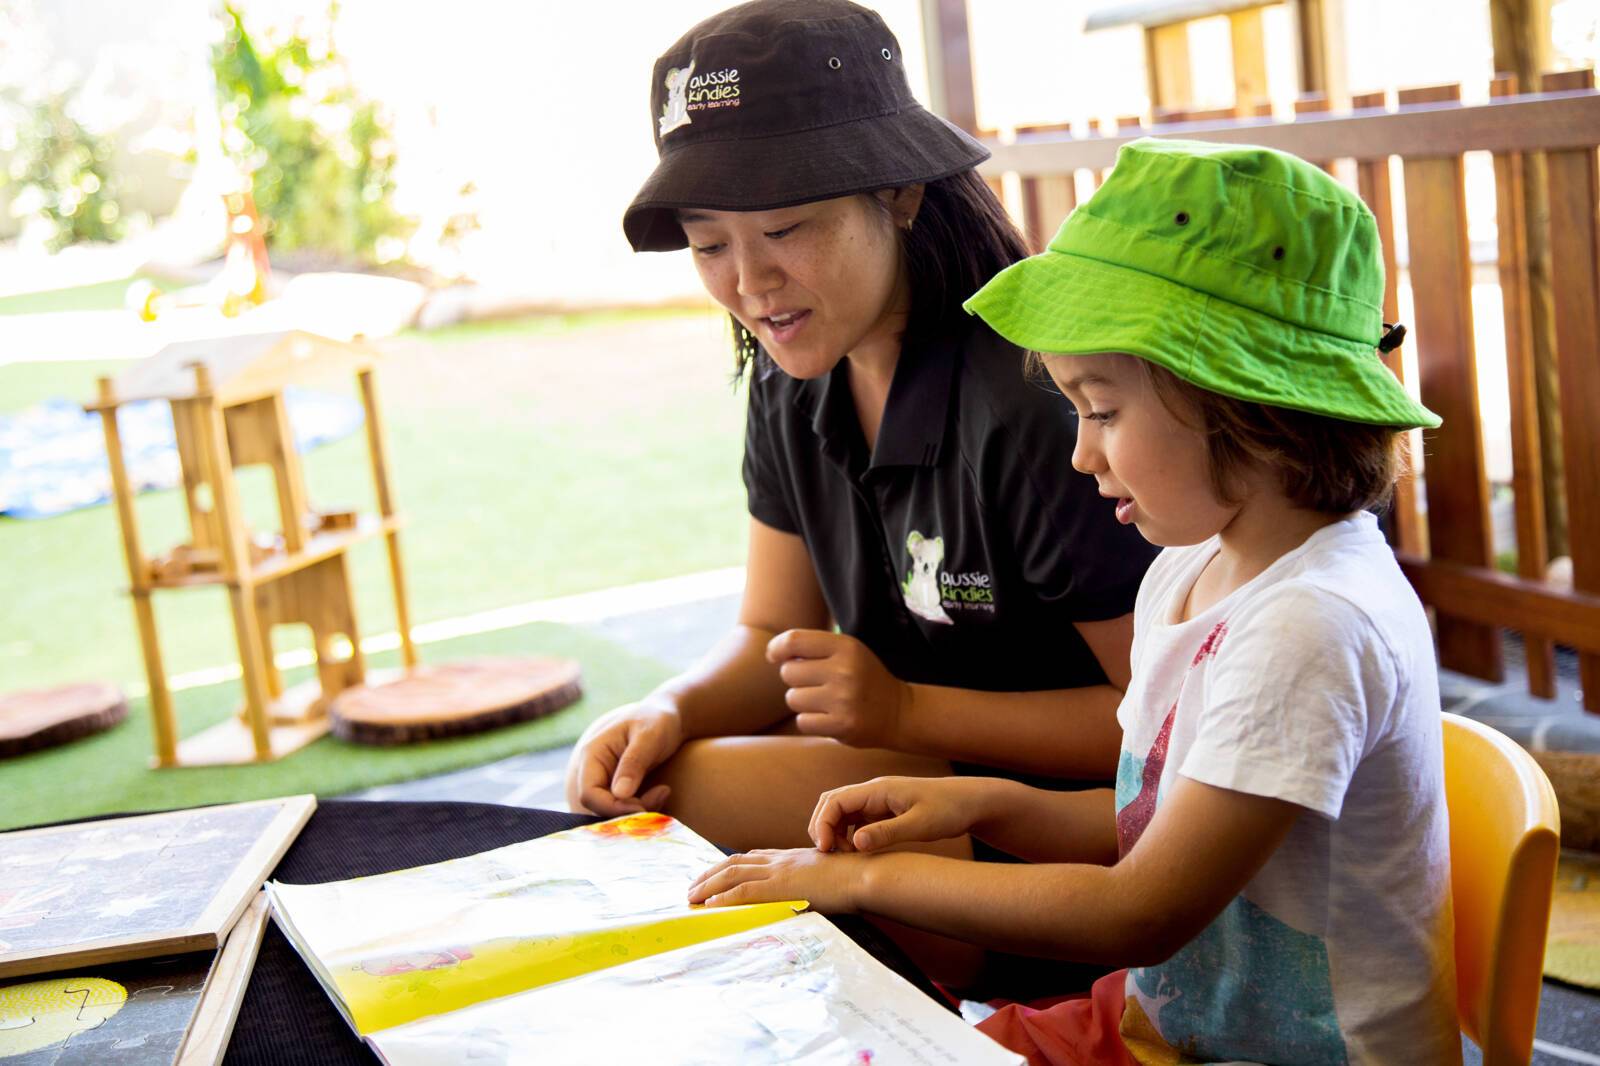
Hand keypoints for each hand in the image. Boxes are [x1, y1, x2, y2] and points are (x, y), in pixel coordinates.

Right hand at [564, 701, 681, 815]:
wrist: (668, 718)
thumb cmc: (657, 720)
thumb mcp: (649, 736)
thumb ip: (634, 762)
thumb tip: (620, 794)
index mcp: (592, 754)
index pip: (589, 793)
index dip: (612, 807)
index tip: (641, 807)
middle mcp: (594, 770)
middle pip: (599, 806)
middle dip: (628, 810)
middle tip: (660, 796)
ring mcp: (606, 781)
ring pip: (613, 810)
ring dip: (638, 810)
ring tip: (663, 792)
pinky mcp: (619, 789)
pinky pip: (624, 808)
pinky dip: (642, 807)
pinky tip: (662, 793)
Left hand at [687, 848, 868, 913]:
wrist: (865, 874)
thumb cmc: (855, 877)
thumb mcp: (828, 875)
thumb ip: (812, 881)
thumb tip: (808, 893)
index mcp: (791, 857)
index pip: (752, 857)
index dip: (729, 867)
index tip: (715, 875)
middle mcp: (781, 859)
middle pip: (735, 863)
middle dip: (710, 875)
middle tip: (692, 888)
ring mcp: (780, 871)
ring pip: (733, 875)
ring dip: (708, 886)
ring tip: (692, 897)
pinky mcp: (781, 886)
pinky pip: (744, 892)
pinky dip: (724, 898)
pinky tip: (710, 905)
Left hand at [766, 630, 910, 747]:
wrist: (899, 712)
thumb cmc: (864, 678)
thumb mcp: (848, 651)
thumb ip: (815, 647)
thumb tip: (774, 653)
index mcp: (845, 646)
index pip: (794, 641)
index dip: (776, 648)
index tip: (774, 656)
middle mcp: (844, 670)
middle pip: (788, 672)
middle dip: (796, 679)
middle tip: (815, 684)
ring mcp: (843, 699)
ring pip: (793, 698)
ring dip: (802, 702)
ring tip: (824, 701)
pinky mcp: (841, 725)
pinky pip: (802, 721)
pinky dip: (810, 721)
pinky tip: (828, 717)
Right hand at [810, 776, 991, 852]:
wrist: (969, 802)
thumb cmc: (949, 810)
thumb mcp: (920, 825)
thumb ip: (887, 833)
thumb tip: (855, 843)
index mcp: (878, 789)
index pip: (835, 800)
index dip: (823, 824)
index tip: (826, 850)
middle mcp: (873, 792)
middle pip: (831, 803)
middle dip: (821, 827)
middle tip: (828, 856)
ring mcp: (877, 801)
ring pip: (840, 812)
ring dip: (833, 832)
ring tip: (844, 857)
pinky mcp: (882, 811)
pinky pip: (854, 820)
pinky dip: (846, 835)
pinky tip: (856, 853)